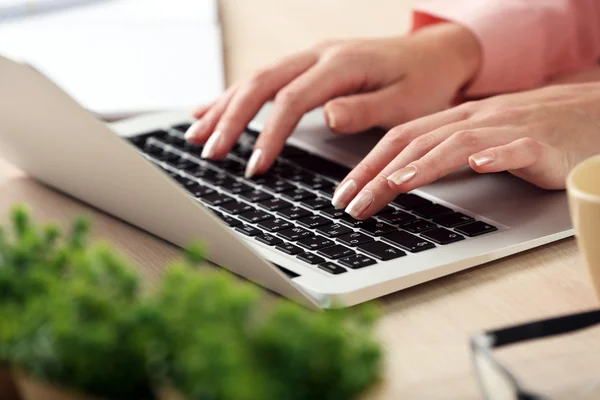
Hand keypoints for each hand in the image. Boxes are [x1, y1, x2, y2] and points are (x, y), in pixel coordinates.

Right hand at [185, 23, 480, 177]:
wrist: (436, 55)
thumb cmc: (424, 83)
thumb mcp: (406, 102)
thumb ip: (365, 109)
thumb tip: (327, 116)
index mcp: (341, 65)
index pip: (292, 100)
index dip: (269, 134)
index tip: (254, 166)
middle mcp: (319, 55)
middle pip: (262, 84)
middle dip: (231, 119)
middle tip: (209, 152)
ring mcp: (310, 58)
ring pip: (256, 78)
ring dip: (224, 106)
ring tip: (195, 134)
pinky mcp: (308, 65)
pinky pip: (264, 78)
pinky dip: (235, 95)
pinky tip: (212, 109)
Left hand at [336, 83, 599, 218]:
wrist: (589, 114)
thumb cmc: (530, 131)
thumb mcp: (478, 139)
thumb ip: (442, 154)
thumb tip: (397, 178)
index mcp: (456, 121)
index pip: (400, 140)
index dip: (367, 165)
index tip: (343, 194)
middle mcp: (475, 120)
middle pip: (417, 143)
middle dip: (378, 173)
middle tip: (351, 203)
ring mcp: (508, 129)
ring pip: (458, 143)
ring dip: (423, 165)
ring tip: (394, 186)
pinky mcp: (543, 144)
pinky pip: (519, 148)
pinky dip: (498, 155)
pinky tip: (480, 166)